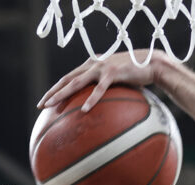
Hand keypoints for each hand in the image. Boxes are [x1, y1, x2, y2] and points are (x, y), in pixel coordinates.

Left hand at [38, 49, 170, 111]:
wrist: (152, 64)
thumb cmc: (136, 75)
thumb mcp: (118, 81)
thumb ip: (107, 90)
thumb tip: (103, 110)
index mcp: (92, 65)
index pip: (69, 77)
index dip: (56, 89)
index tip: (46, 101)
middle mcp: (93, 64)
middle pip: (67, 79)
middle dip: (52, 92)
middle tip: (41, 106)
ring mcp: (102, 67)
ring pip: (77, 82)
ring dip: (62, 94)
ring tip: (52, 106)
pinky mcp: (113, 72)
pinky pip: (99, 89)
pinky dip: (91, 99)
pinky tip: (84, 110)